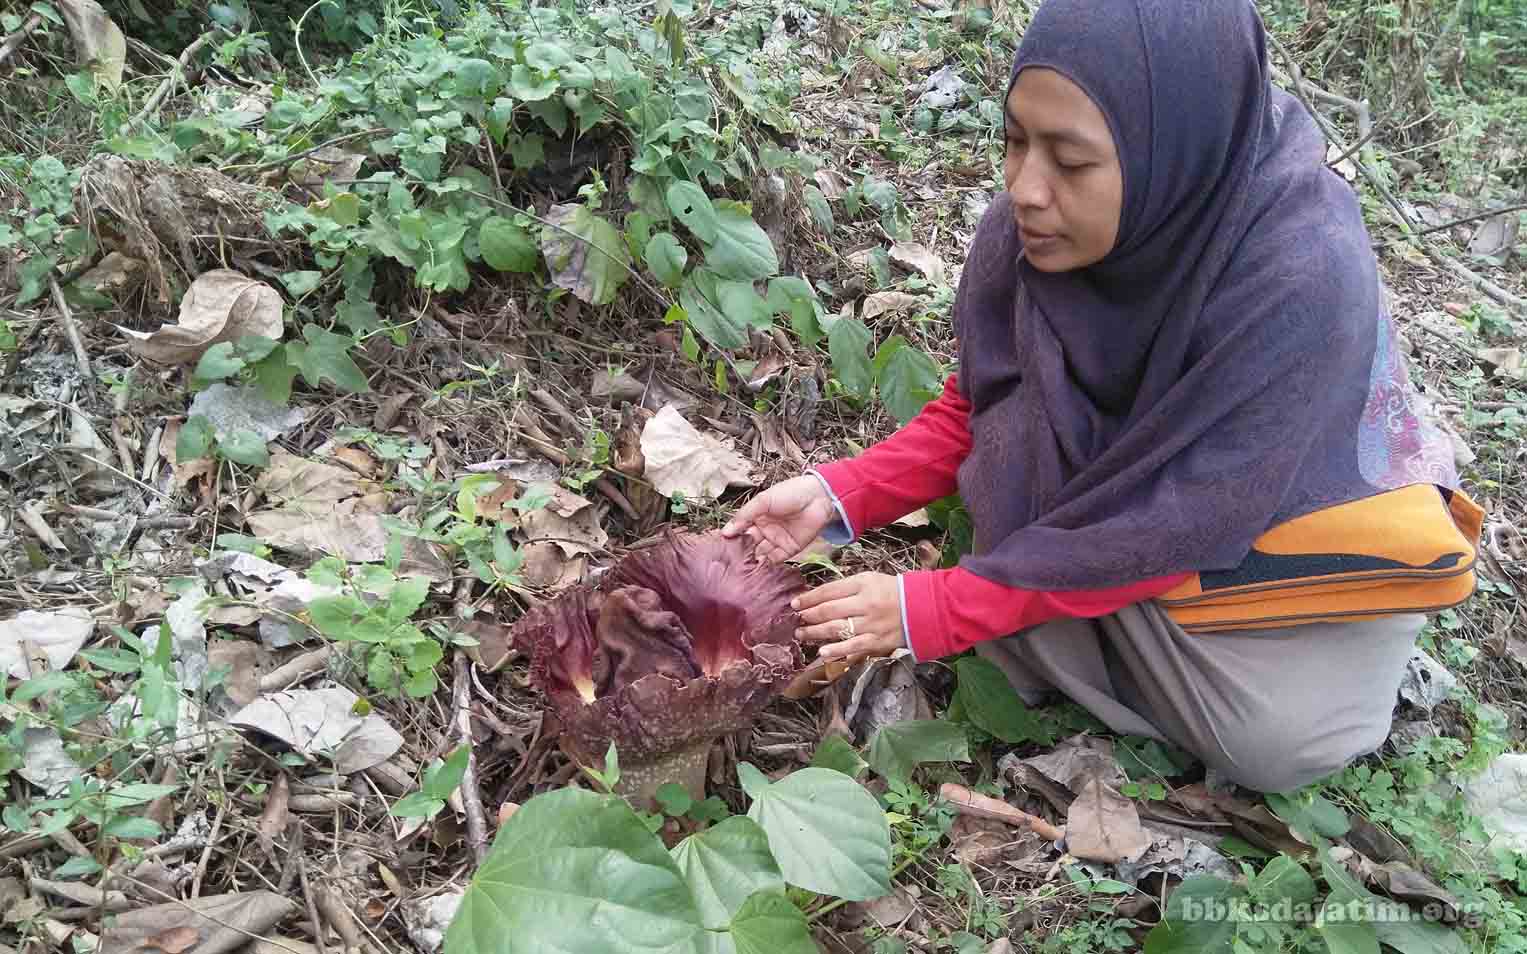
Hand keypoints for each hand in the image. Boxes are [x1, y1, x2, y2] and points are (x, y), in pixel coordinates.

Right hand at [721, 475, 836, 563]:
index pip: (740, 530)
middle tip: (728, 563)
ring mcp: (776, 540)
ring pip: (760, 554)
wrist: (818, 498)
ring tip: (740, 570)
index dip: (731, 538)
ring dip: (751, 561)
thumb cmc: (790, 493)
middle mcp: (765, 530)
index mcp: (756, 516)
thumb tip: (725, 531)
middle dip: (740, 553)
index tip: (719, 548)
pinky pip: (775, 560)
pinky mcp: (789, 550)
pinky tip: (756, 570)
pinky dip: (766, 565)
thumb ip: (744, 516)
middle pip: (748, 544)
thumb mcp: (763, 501)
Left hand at [792, 572, 905, 658]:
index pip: (829, 590)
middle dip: (808, 616)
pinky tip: (822, 652)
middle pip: (829, 610)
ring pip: (836, 629)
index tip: (795, 603)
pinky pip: (853, 647)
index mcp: (863, 584)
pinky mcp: (877, 642)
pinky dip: (836, 650)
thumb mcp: (871, 580)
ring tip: (801, 634)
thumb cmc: (894, 592)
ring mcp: (871, 624)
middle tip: (796, 620)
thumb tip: (820, 598)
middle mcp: (865, 604)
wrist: (924, 608)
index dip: (809, 598)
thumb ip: (847, 588)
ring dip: (815, 632)